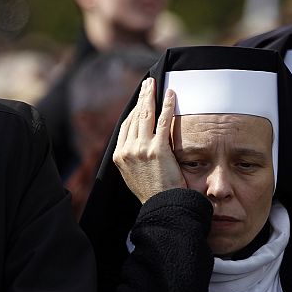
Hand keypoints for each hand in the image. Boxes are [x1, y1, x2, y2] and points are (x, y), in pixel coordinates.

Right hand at [112, 79, 185, 203]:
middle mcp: (127, 151)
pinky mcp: (157, 149)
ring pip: (146, 115)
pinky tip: (171, 95)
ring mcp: (141, 149)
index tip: (140, 101)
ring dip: (151, 97)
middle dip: (142, 98)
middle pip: (134, 117)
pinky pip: (163, 121)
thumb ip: (134, 159)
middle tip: (147, 84)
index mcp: (119, 157)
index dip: (133, 111)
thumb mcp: (134, 176)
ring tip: (155, 84)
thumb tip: (139, 147)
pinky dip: (167, 106)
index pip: (125, 126)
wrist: (161, 207)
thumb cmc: (152, 194)